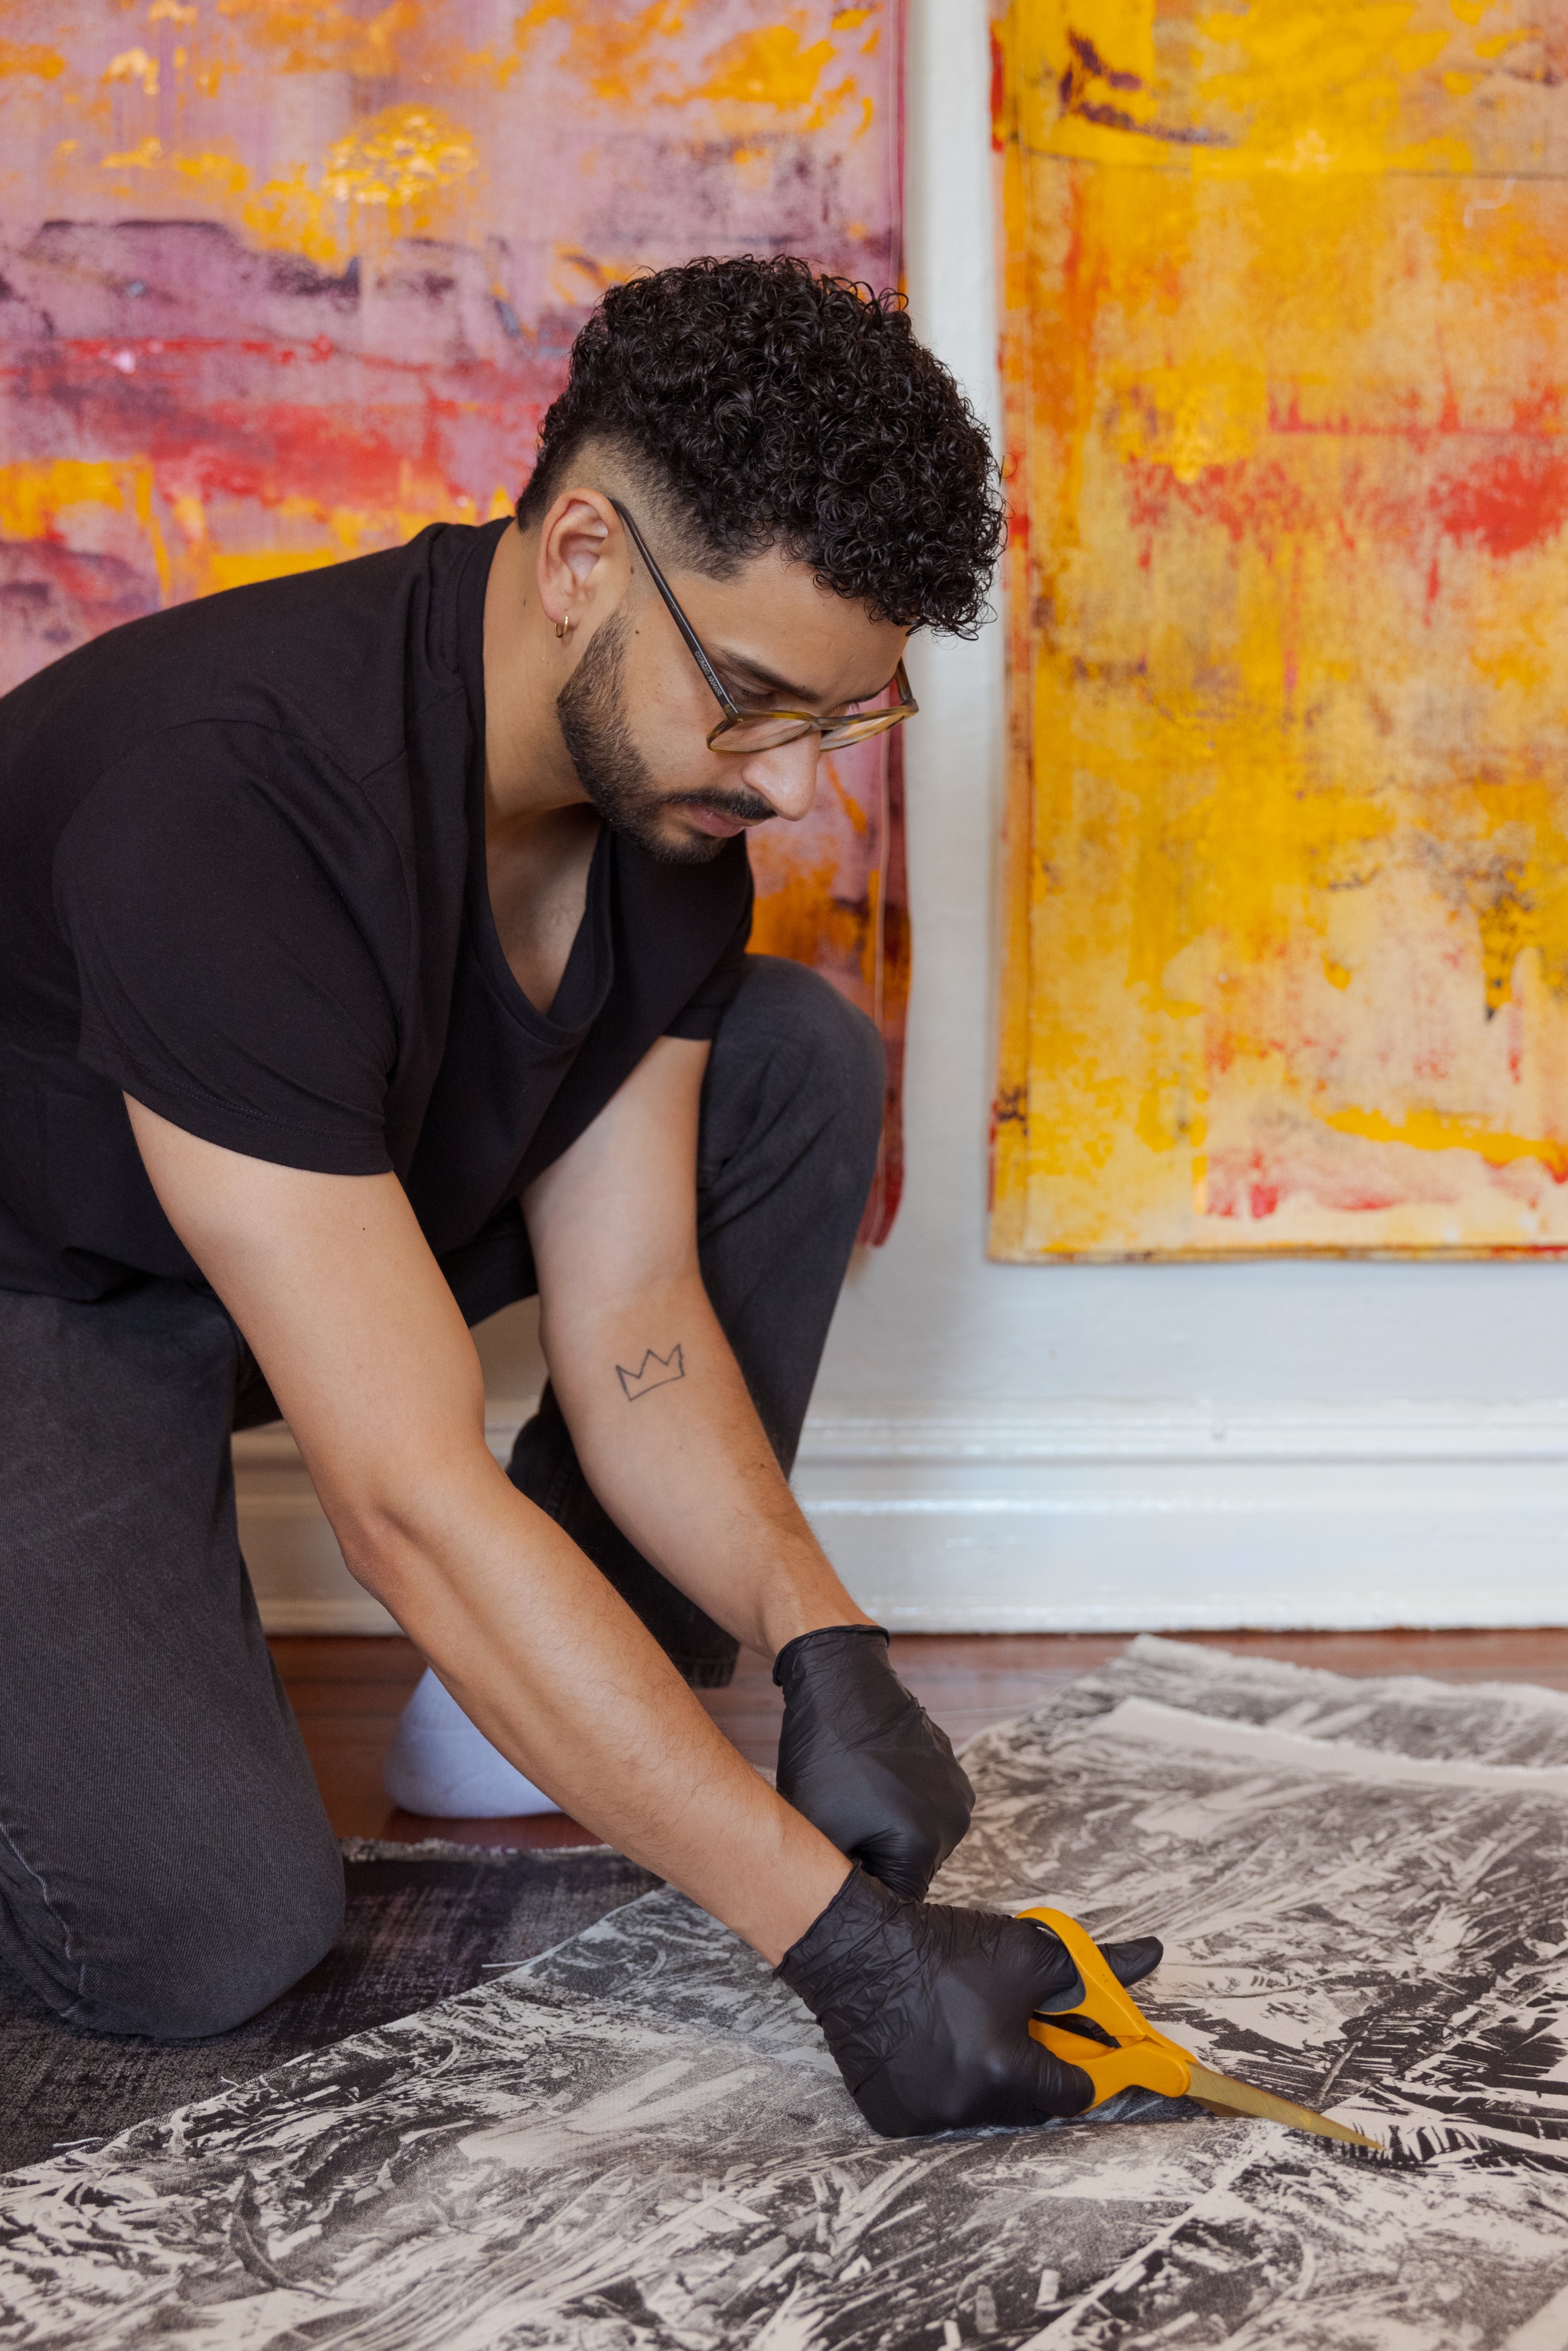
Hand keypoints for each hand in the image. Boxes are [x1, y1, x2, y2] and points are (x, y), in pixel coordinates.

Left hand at [773, 1625, 973, 1898]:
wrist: (842, 1678)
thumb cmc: (823, 1755)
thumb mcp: (819, 1832)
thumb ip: (839, 1882)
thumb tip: (845, 1912)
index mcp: (923, 1845)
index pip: (897, 1900)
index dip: (863, 1888)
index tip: (838, 1866)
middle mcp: (953, 1821)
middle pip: (911, 1869)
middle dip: (875, 1858)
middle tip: (839, 1827)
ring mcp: (956, 1790)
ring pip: (917, 1836)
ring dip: (888, 1830)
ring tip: (853, 1798)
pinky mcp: (951, 1765)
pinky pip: (924, 1802)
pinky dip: (898, 1799)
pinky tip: (868, 1776)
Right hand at [776, 1867, 1163, 2137]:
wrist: (859, 1950)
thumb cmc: (942, 1949)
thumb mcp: (1027, 1952)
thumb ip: (1093, 1970)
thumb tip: (1151, 1958)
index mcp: (1005, 2071)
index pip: (1073, 2092)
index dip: (1082, 2065)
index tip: (1075, 2046)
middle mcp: (965, 2105)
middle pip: (1028, 2105)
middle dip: (1035, 2072)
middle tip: (1020, 2031)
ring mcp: (924, 2115)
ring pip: (982, 2110)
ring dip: (990, 2080)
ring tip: (973, 2031)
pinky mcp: (890, 2116)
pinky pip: (936, 2112)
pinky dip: (944, 2087)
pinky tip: (935, 2046)